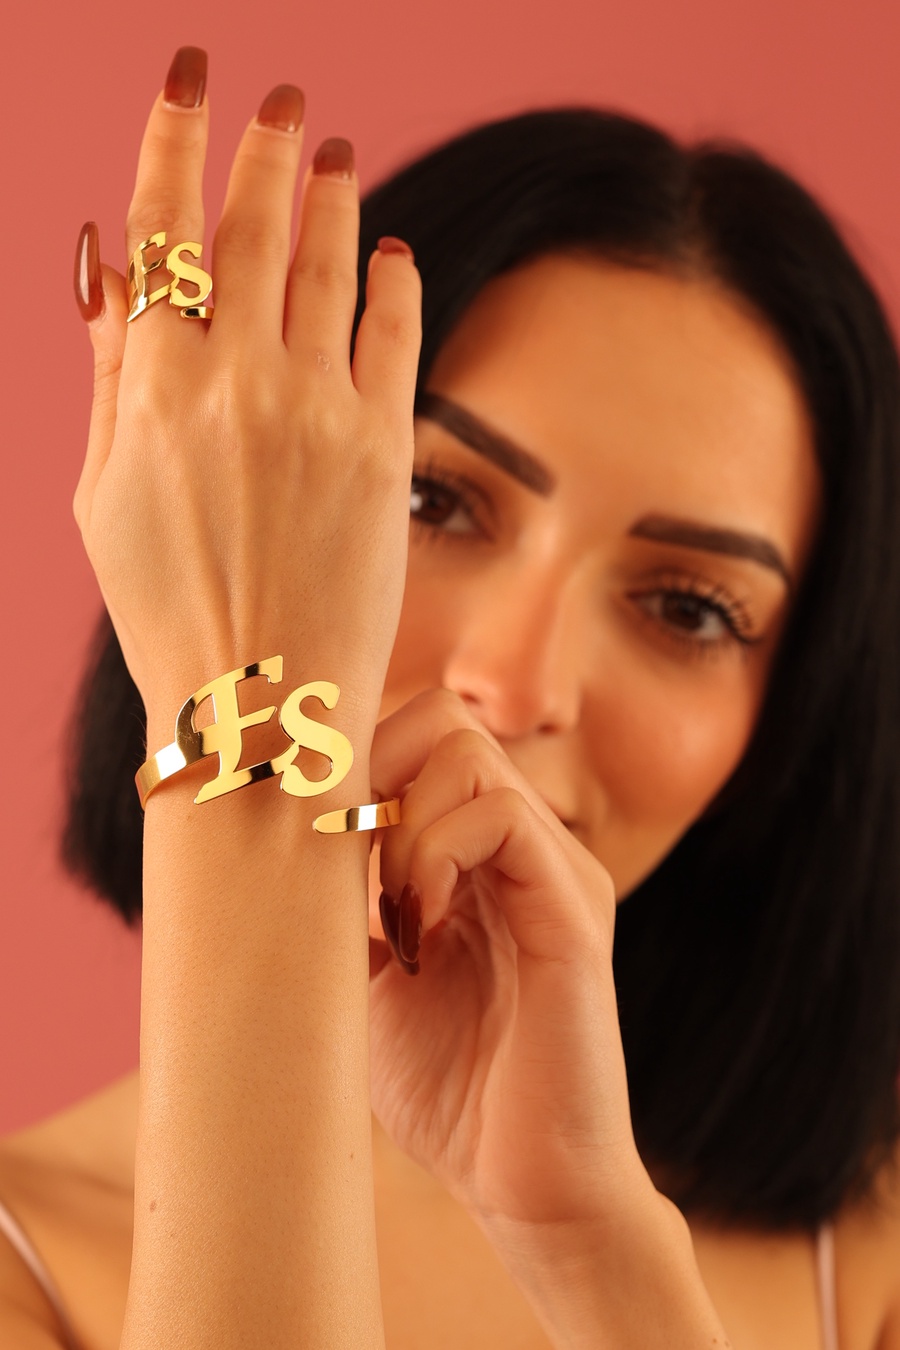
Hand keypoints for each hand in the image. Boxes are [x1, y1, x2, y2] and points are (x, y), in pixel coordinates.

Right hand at [73, 51, 420, 724]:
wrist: (265, 704)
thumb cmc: (172, 612)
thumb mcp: (103, 499)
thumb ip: (108, 377)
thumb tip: (107, 269)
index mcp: (153, 388)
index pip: (161, 229)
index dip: (174, 138)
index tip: (188, 78)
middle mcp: (237, 381)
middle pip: (248, 228)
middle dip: (260, 146)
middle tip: (278, 94)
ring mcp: (317, 410)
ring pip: (325, 265)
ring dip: (327, 195)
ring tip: (328, 149)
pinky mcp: (383, 446)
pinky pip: (392, 335)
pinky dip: (392, 283)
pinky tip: (391, 252)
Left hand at [368, 689, 649, 1232]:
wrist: (522, 1185)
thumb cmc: (446, 1089)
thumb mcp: (361, 980)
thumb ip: (339, 905)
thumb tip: (266, 846)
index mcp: (480, 851)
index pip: (419, 734)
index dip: (354, 764)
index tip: (314, 843)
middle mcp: (524, 843)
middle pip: (442, 717)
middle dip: (371, 775)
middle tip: (349, 868)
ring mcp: (556, 868)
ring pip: (467, 751)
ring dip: (400, 824)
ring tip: (391, 913)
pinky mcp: (575, 909)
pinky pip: (503, 816)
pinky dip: (438, 853)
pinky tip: (420, 927)